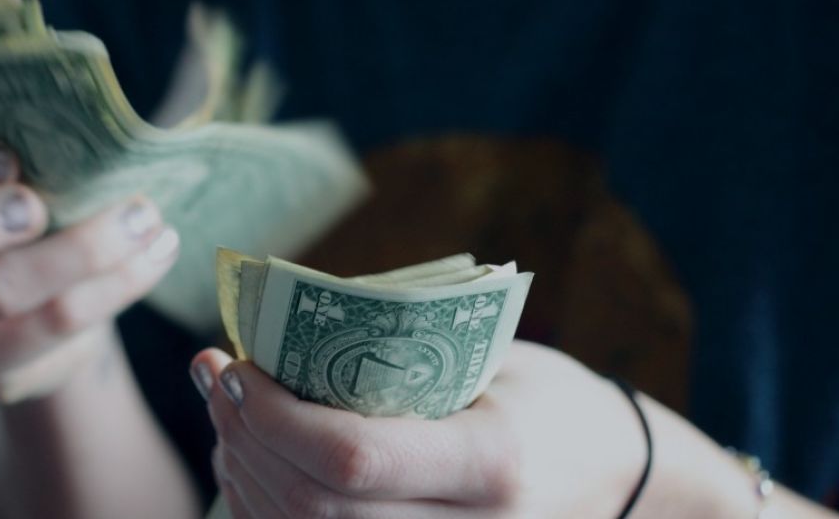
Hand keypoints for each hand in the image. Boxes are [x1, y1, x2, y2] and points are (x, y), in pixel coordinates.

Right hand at [0, 112, 179, 402]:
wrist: (15, 289)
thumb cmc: (1, 193)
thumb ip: (9, 128)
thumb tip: (85, 112)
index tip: (5, 155)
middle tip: (43, 206)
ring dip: (82, 252)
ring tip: (145, 219)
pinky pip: (47, 336)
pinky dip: (112, 290)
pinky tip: (151, 256)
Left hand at [191, 341, 647, 517]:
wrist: (623, 482)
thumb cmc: (554, 403)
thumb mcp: (492, 362)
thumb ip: (395, 357)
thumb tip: (277, 337)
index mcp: (491, 465)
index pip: (351, 460)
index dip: (274, 416)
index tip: (236, 364)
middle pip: (311, 508)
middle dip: (243, 437)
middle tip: (215, 375)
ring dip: (242, 474)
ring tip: (228, 412)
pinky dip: (268, 511)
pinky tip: (253, 462)